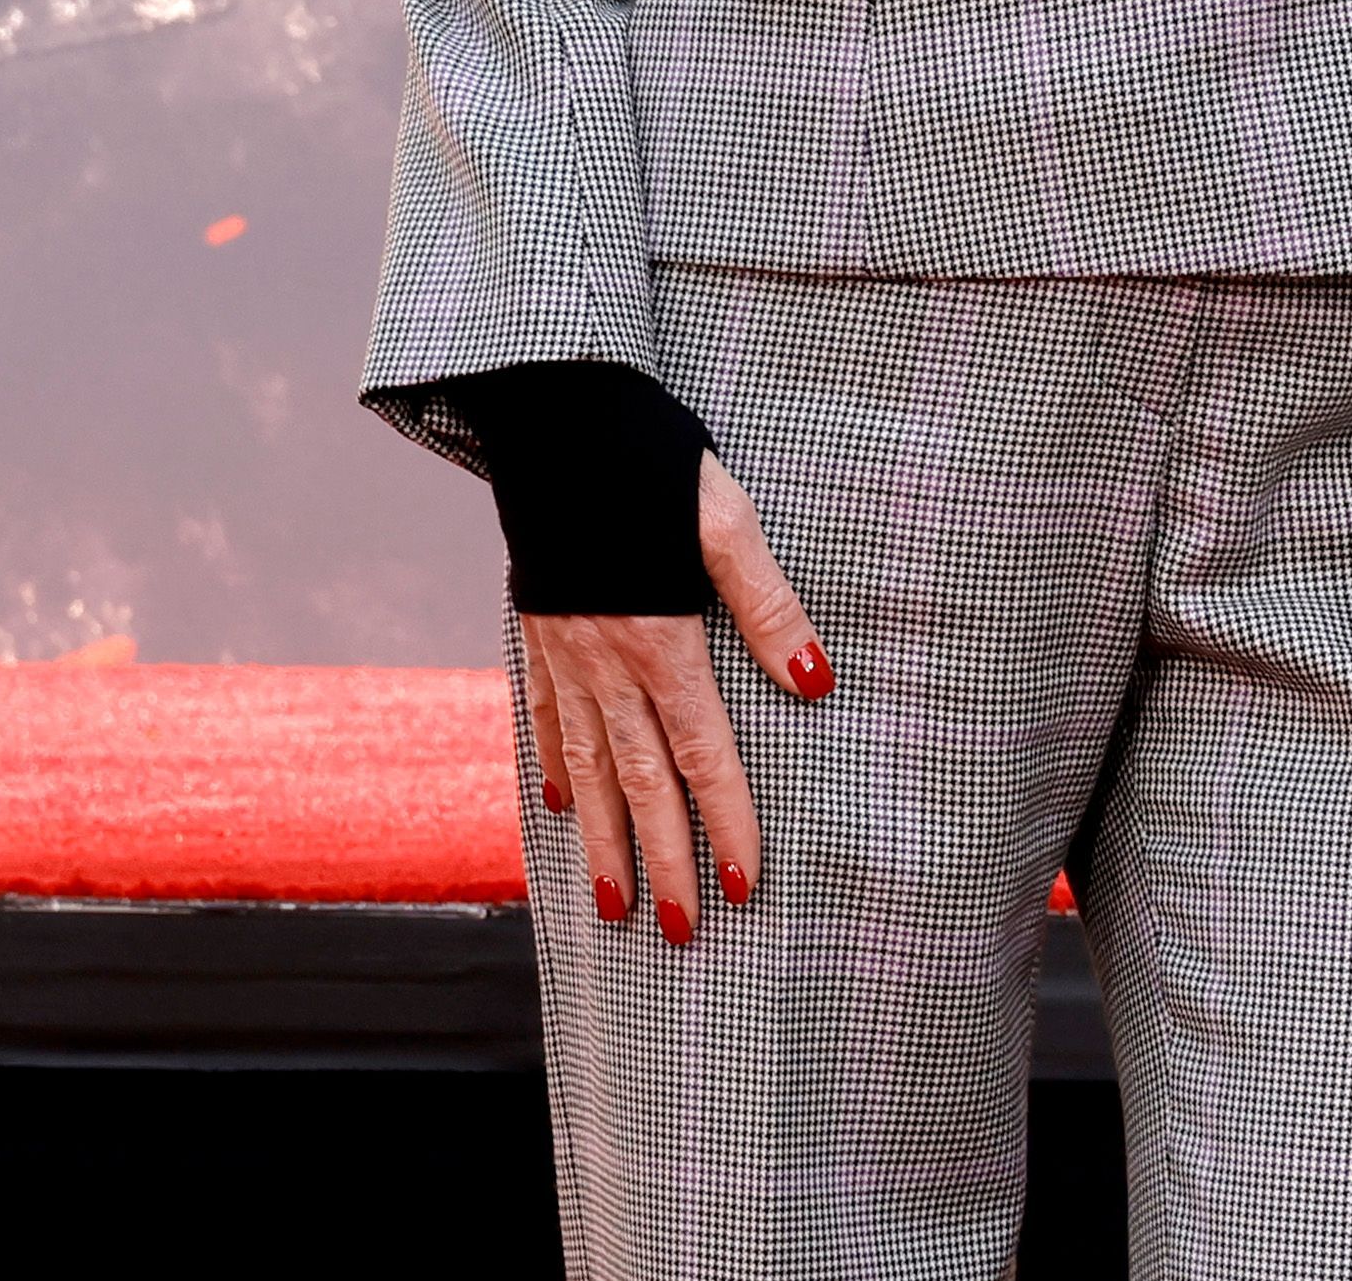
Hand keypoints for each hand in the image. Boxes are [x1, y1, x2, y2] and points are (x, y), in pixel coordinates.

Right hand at [523, 450, 829, 946]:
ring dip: (603, 841)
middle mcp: (606, 663)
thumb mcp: (725, 519)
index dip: (729, 826)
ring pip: (588, 770)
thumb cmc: (649, 456)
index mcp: (661, 642)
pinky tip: (562, 806)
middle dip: (664, 865)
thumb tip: (815, 683)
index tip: (745, 891)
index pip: (704, 757)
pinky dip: (557, 769)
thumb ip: (767, 604)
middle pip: (643, 785)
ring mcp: (563, 653)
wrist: (547, 416)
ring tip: (613, 905)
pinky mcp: (536, 631)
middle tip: (681, 934)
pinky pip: (547, 719)